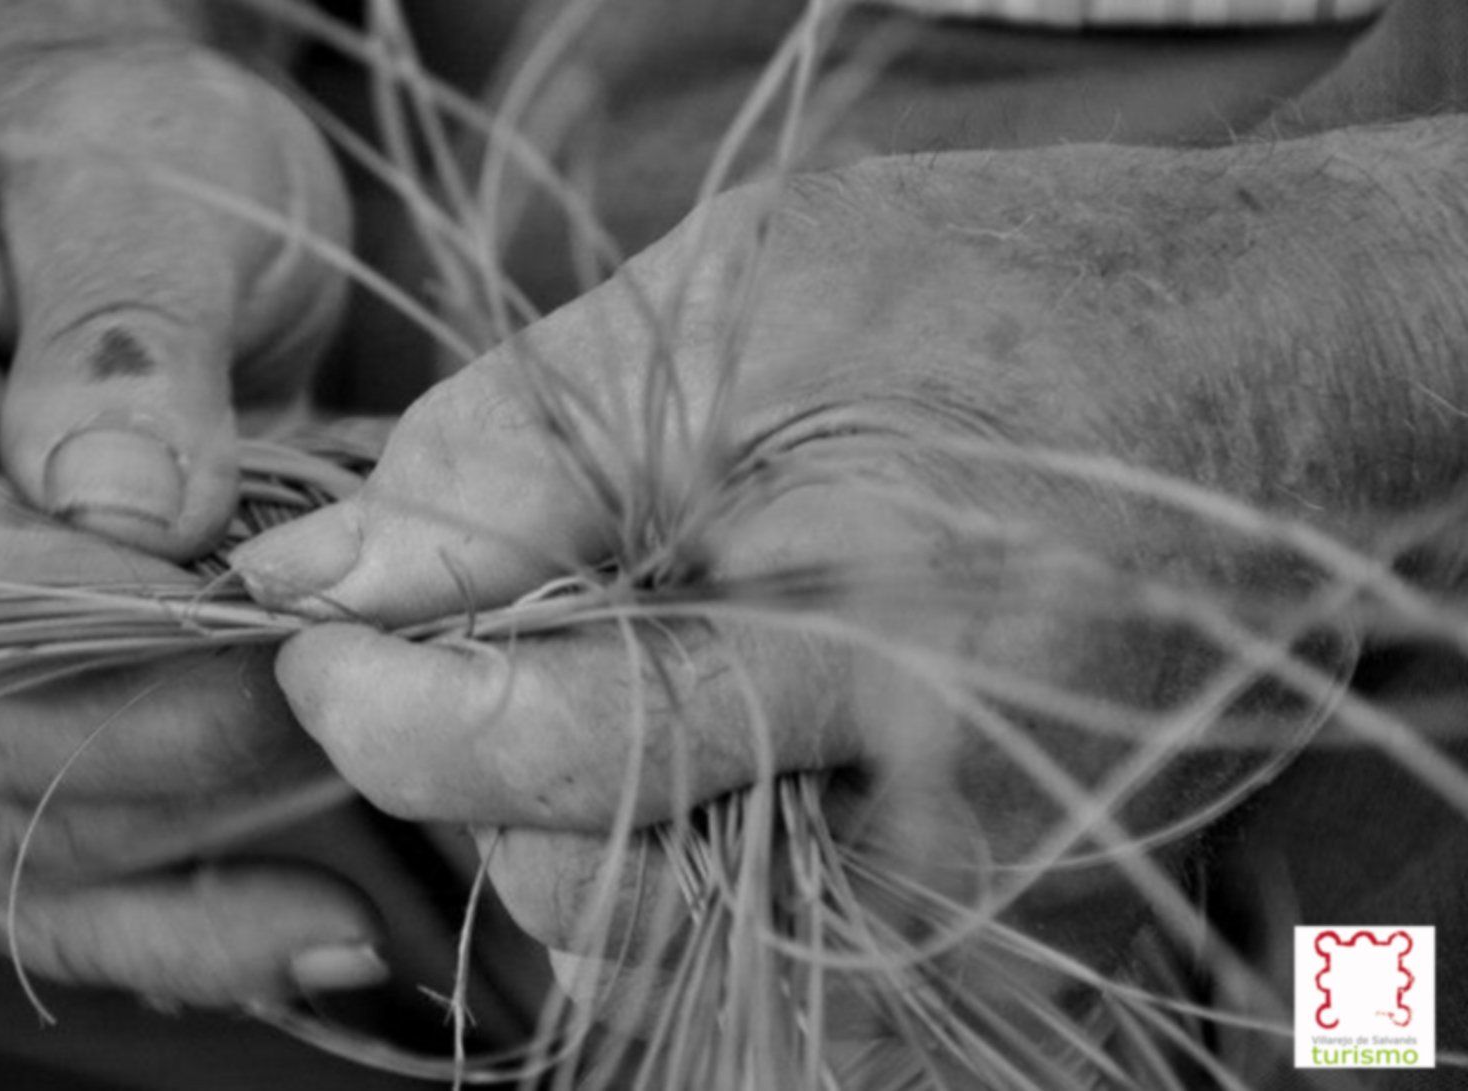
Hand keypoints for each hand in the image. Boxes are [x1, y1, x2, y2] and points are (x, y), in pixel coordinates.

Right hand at [0, 43, 386, 1004]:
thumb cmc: (116, 150)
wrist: (99, 207)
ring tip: (381, 852)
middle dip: (173, 752)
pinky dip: (187, 919)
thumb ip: (124, 322)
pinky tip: (325, 936)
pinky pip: (47, 865)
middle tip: (371, 719)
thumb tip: (129, 516)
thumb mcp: (140, 163)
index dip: (82, 631)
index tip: (272, 637)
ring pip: (0, 830)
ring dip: (201, 851)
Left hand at [232, 146, 1382, 1025]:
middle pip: (582, 892)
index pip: (545, 749)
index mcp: (864, 623)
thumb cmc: (994, 300)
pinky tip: (708, 753)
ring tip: (635, 671)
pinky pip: (751, 967)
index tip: (319, 638)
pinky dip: (676, 869)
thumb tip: (318, 577)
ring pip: (650, 956)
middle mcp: (931, 806)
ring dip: (572, 828)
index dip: (385, 706)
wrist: (1262, 376)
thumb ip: (509, 456)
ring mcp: (974, 896)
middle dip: (474, 776)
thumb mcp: (731, 306)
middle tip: (490, 643)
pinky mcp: (996, 932)